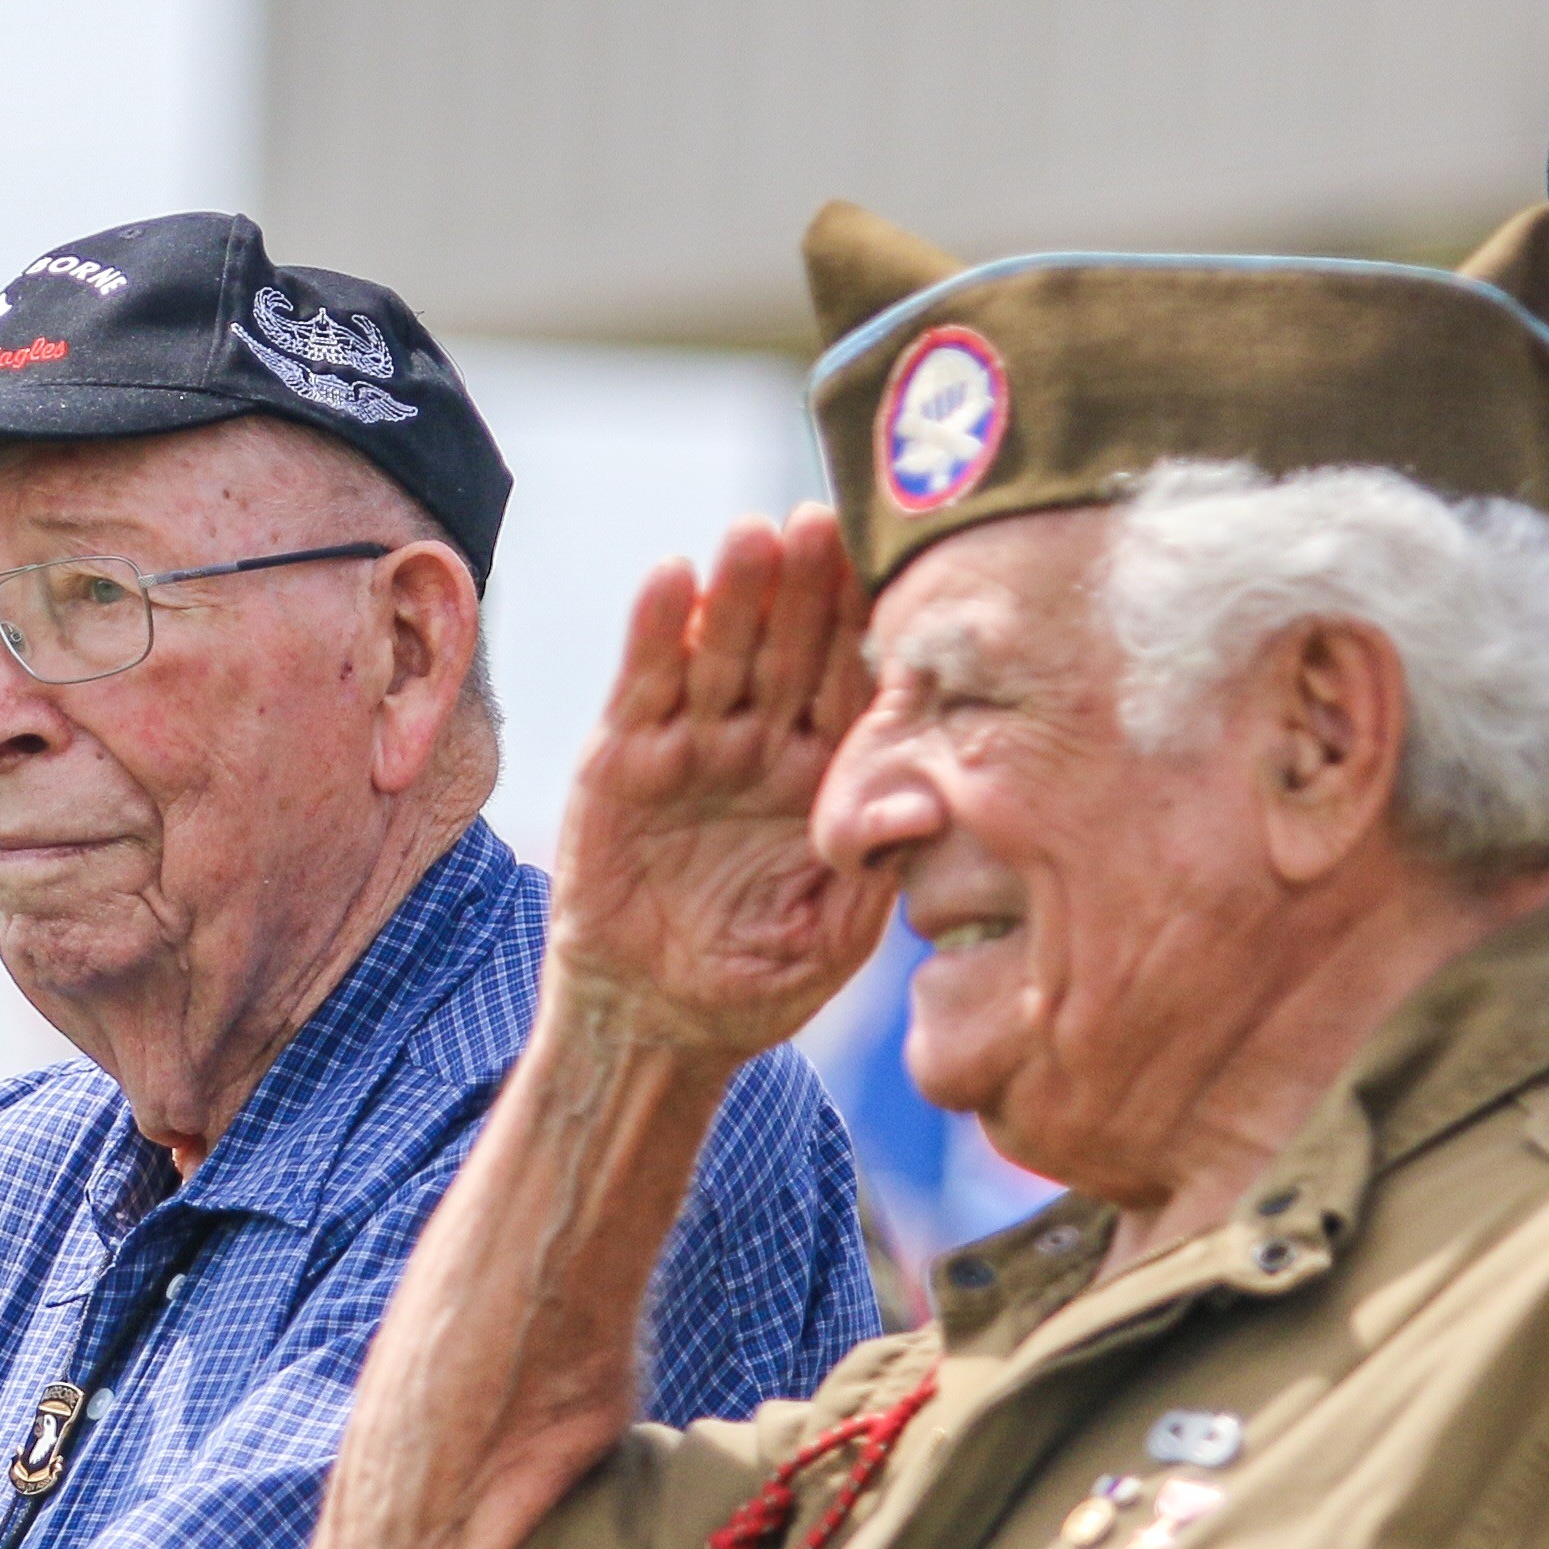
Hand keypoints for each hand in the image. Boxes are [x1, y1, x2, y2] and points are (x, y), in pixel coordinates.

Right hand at [547, 509, 889, 1057]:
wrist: (655, 1026)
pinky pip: (645, 688)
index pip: (852, 682)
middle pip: (790, 649)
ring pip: (721, 654)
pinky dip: (656, 635)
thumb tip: (925, 804)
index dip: (865, 626)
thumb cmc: (757, 983)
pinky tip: (672, 580)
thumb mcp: (835, 933)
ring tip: (751, 536)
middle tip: (820, 521)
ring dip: (736, 593)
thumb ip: (877, 867)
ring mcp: (692, 748)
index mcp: (825, 777)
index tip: (889, 565)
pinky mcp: (623, 762)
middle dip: (804, 587)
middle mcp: (761, 746)